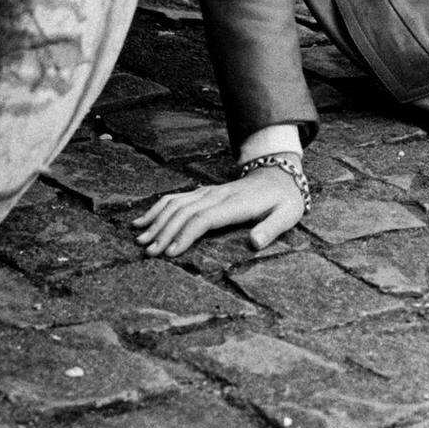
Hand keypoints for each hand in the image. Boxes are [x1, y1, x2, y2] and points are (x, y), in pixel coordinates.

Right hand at [132, 164, 305, 259]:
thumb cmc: (285, 200)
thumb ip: (271, 229)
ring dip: (157, 220)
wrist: (281, 175)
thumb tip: (254, 243)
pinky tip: (143, 220)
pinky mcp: (204, 192)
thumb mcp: (288, 215)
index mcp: (236, 204)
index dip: (186, 234)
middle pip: (185, 212)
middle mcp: (218, 196)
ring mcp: (209, 192)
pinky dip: (157, 208)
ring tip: (140, 238)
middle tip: (149, 252)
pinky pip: (176, 198)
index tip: (171, 252)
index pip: (205, 218)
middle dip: (165, 232)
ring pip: (176, 203)